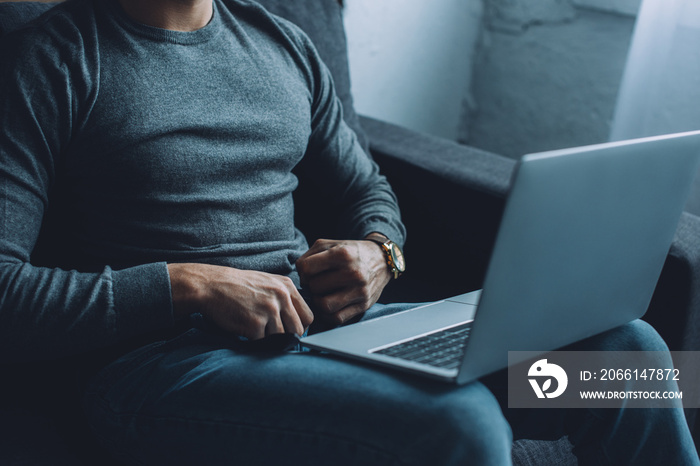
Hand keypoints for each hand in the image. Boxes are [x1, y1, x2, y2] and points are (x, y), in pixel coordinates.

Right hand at [167, 263, 313, 338]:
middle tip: (270, 332)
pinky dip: (254, 339)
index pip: (308, 317)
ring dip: (268, 337)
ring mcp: (269, 311)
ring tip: (254, 326)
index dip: (299, 326)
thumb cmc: (238, 286)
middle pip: (298, 330)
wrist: (211, 286)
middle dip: (286, 336)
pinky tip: (244, 327)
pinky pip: (262, 342)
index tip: (288, 328)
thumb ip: (285, 298)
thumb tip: (300, 323)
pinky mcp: (255, 324)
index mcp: (287, 287)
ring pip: (280, 337)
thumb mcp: (268, 282)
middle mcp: (281, 297)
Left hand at [296, 237, 390, 324]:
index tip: (310, 272)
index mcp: (342, 254)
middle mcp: (353, 273)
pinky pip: (337, 318)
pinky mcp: (363, 305)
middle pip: (314, 287)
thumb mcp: (332, 244)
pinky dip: (328, 314)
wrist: (382, 260)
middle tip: (317, 282)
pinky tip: (329, 305)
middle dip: (311, 285)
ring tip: (322, 294)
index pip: (307, 268)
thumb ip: (310, 255)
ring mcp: (359, 291)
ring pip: (324, 305)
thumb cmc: (352, 252)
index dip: (303, 271)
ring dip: (318, 301)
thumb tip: (300, 275)